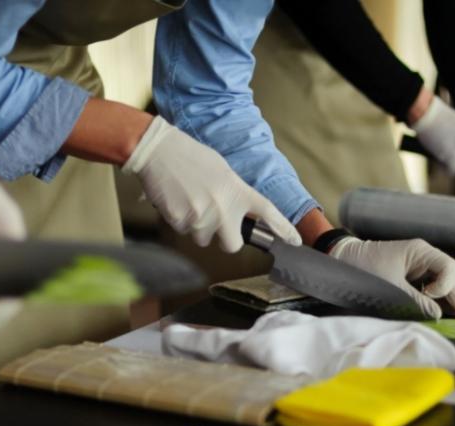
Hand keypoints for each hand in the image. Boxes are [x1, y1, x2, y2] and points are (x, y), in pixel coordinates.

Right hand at [123, 116, 299, 251]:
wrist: (159, 151)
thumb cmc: (190, 157)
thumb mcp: (222, 171)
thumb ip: (234, 194)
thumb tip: (237, 214)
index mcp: (237, 190)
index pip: (267, 212)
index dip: (283, 228)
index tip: (295, 241)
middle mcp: (224, 207)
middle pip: (232, 245)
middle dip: (224, 238)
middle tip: (214, 220)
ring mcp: (202, 216)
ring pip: (204, 239)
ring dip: (198, 227)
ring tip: (189, 201)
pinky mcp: (181, 222)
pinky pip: (184, 232)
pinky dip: (180, 221)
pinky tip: (176, 200)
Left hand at [328, 236, 454, 321]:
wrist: (338, 262)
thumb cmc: (362, 266)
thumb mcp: (389, 286)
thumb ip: (414, 301)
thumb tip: (436, 315)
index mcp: (420, 252)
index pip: (448, 268)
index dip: (445, 285)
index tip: (430, 296)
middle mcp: (422, 260)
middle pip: (449, 279)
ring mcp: (416, 271)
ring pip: (442, 287)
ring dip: (453, 303)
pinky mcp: (408, 282)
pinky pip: (429, 293)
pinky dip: (438, 304)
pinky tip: (450, 316)